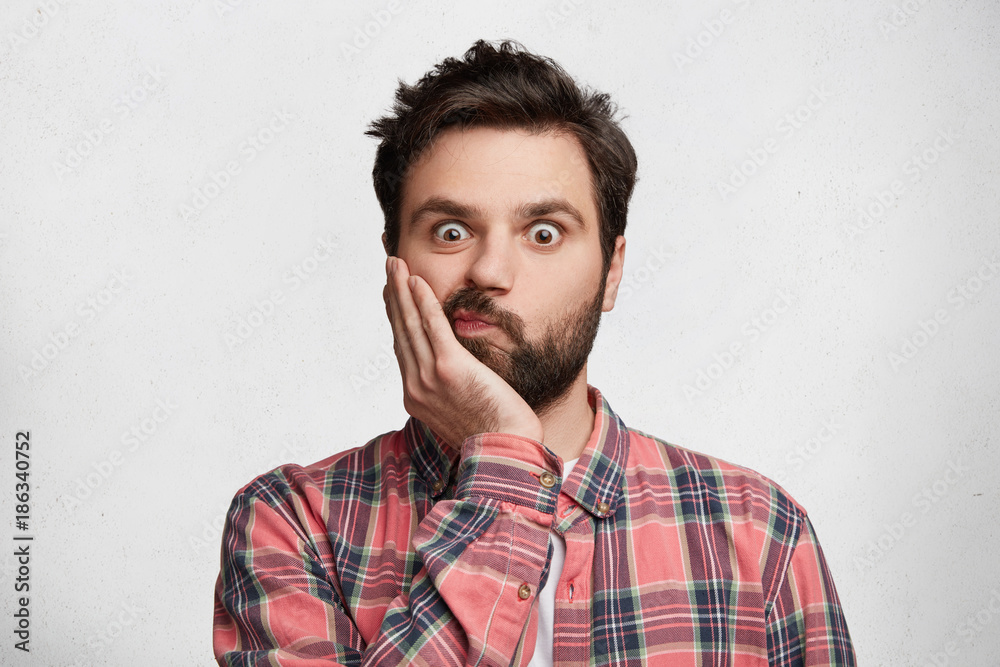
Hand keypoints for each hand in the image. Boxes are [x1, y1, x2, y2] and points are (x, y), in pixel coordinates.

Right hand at [383, 256, 543, 447]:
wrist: (503, 452)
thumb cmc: (492, 435)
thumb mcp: (460, 411)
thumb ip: (450, 389)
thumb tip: (454, 374)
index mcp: (416, 396)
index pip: (402, 346)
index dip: (396, 316)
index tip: (392, 293)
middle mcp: (416, 385)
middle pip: (400, 330)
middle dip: (393, 295)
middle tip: (390, 268)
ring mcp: (429, 377)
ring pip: (411, 324)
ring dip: (402, 290)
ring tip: (397, 265)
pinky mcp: (449, 368)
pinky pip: (432, 328)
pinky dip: (423, 302)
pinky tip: (417, 282)